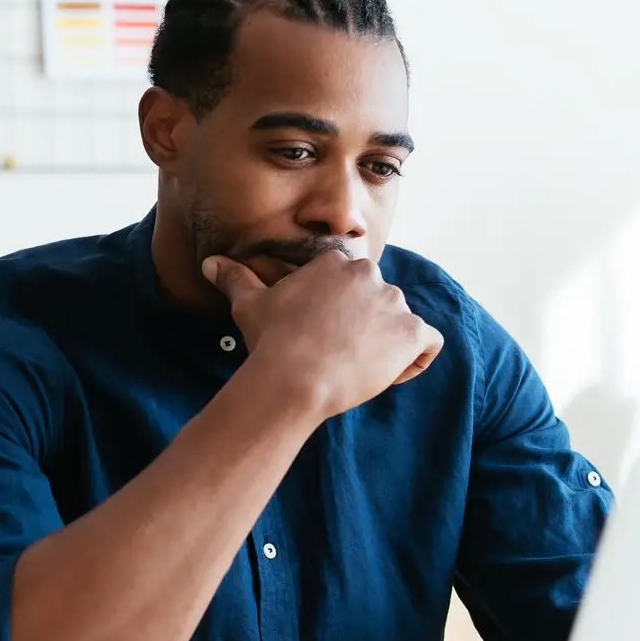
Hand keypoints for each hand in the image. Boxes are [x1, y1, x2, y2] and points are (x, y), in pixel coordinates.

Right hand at [203, 252, 443, 419]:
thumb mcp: (250, 305)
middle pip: (380, 304)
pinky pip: (429, 344)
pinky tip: (387, 375)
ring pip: (403, 325)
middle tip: (337, 358)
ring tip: (356, 371)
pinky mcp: (412, 331)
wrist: (295, 378)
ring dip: (387, 348)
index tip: (323, 339)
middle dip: (366, 331)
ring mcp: (394, 302)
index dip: (342, 317)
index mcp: (337, 264)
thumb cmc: (271, 342)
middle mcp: (370, 274)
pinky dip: (415, 361)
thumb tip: (210, 262)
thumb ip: (236, 279)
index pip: (353, 288)